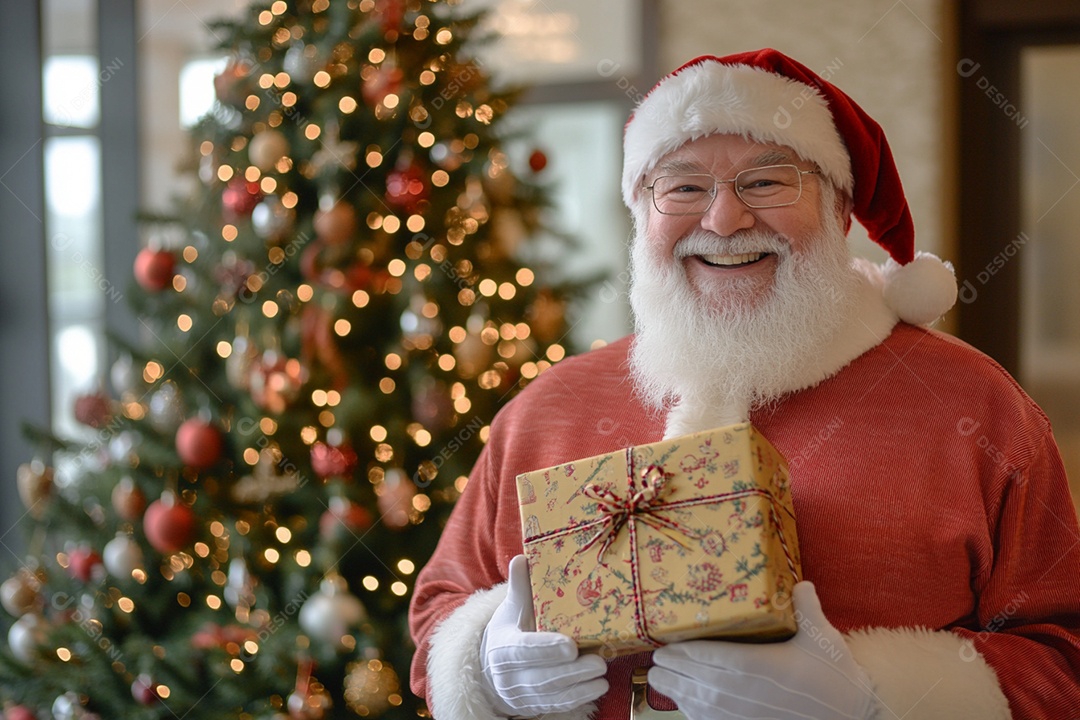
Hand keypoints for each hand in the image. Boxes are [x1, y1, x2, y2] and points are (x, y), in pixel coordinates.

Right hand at [480, 555, 608, 715]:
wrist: (492, 667)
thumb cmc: (509, 630)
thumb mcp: (511, 608)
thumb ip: (519, 587)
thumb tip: (523, 559)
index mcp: (501, 647)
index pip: (522, 650)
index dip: (546, 648)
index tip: (570, 645)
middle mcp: (507, 675)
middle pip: (541, 676)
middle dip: (571, 671)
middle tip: (599, 662)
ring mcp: (520, 695)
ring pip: (551, 694)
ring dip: (579, 686)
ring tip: (603, 674)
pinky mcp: (532, 707)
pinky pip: (556, 705)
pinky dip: (577, 698)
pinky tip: (597, 688)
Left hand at [649, 582, 876, 719]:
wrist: (851, 718)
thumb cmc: (834, 678)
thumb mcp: (822, 637)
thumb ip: (807, 607)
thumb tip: (801, 582)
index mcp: (753, 663)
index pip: (704, 654)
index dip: (679, 650)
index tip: (663, 644)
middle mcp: (739, 690)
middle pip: (690, 677)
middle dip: (668, 668)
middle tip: (655, 659)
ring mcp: (739, 715)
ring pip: (694, 701)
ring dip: (672, 689)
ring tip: (658, 678)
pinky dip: (691, 712)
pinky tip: (685, 704)